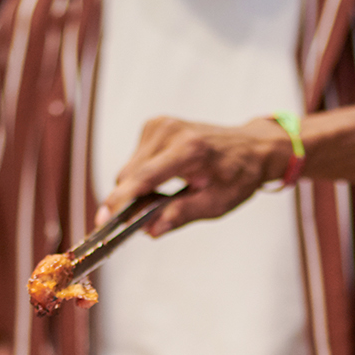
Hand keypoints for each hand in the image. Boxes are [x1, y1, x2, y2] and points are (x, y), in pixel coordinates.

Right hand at [97, 117, 290, 236]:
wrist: (250, 147)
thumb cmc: (238, 175)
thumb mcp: (217, 203)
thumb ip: (182, 215)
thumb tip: (151, 229)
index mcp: (189, 150)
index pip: (144, 177)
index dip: (121, 200)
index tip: (104, 219)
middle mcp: (170, 131)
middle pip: (130, 175)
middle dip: (130, 201)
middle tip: (146, 221)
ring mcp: (160, 125)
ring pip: (128, 169)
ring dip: (138, 189)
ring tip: (167, 194)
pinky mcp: (154, 125)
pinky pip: (135, 160)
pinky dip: (143, 175)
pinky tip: (165, 179)